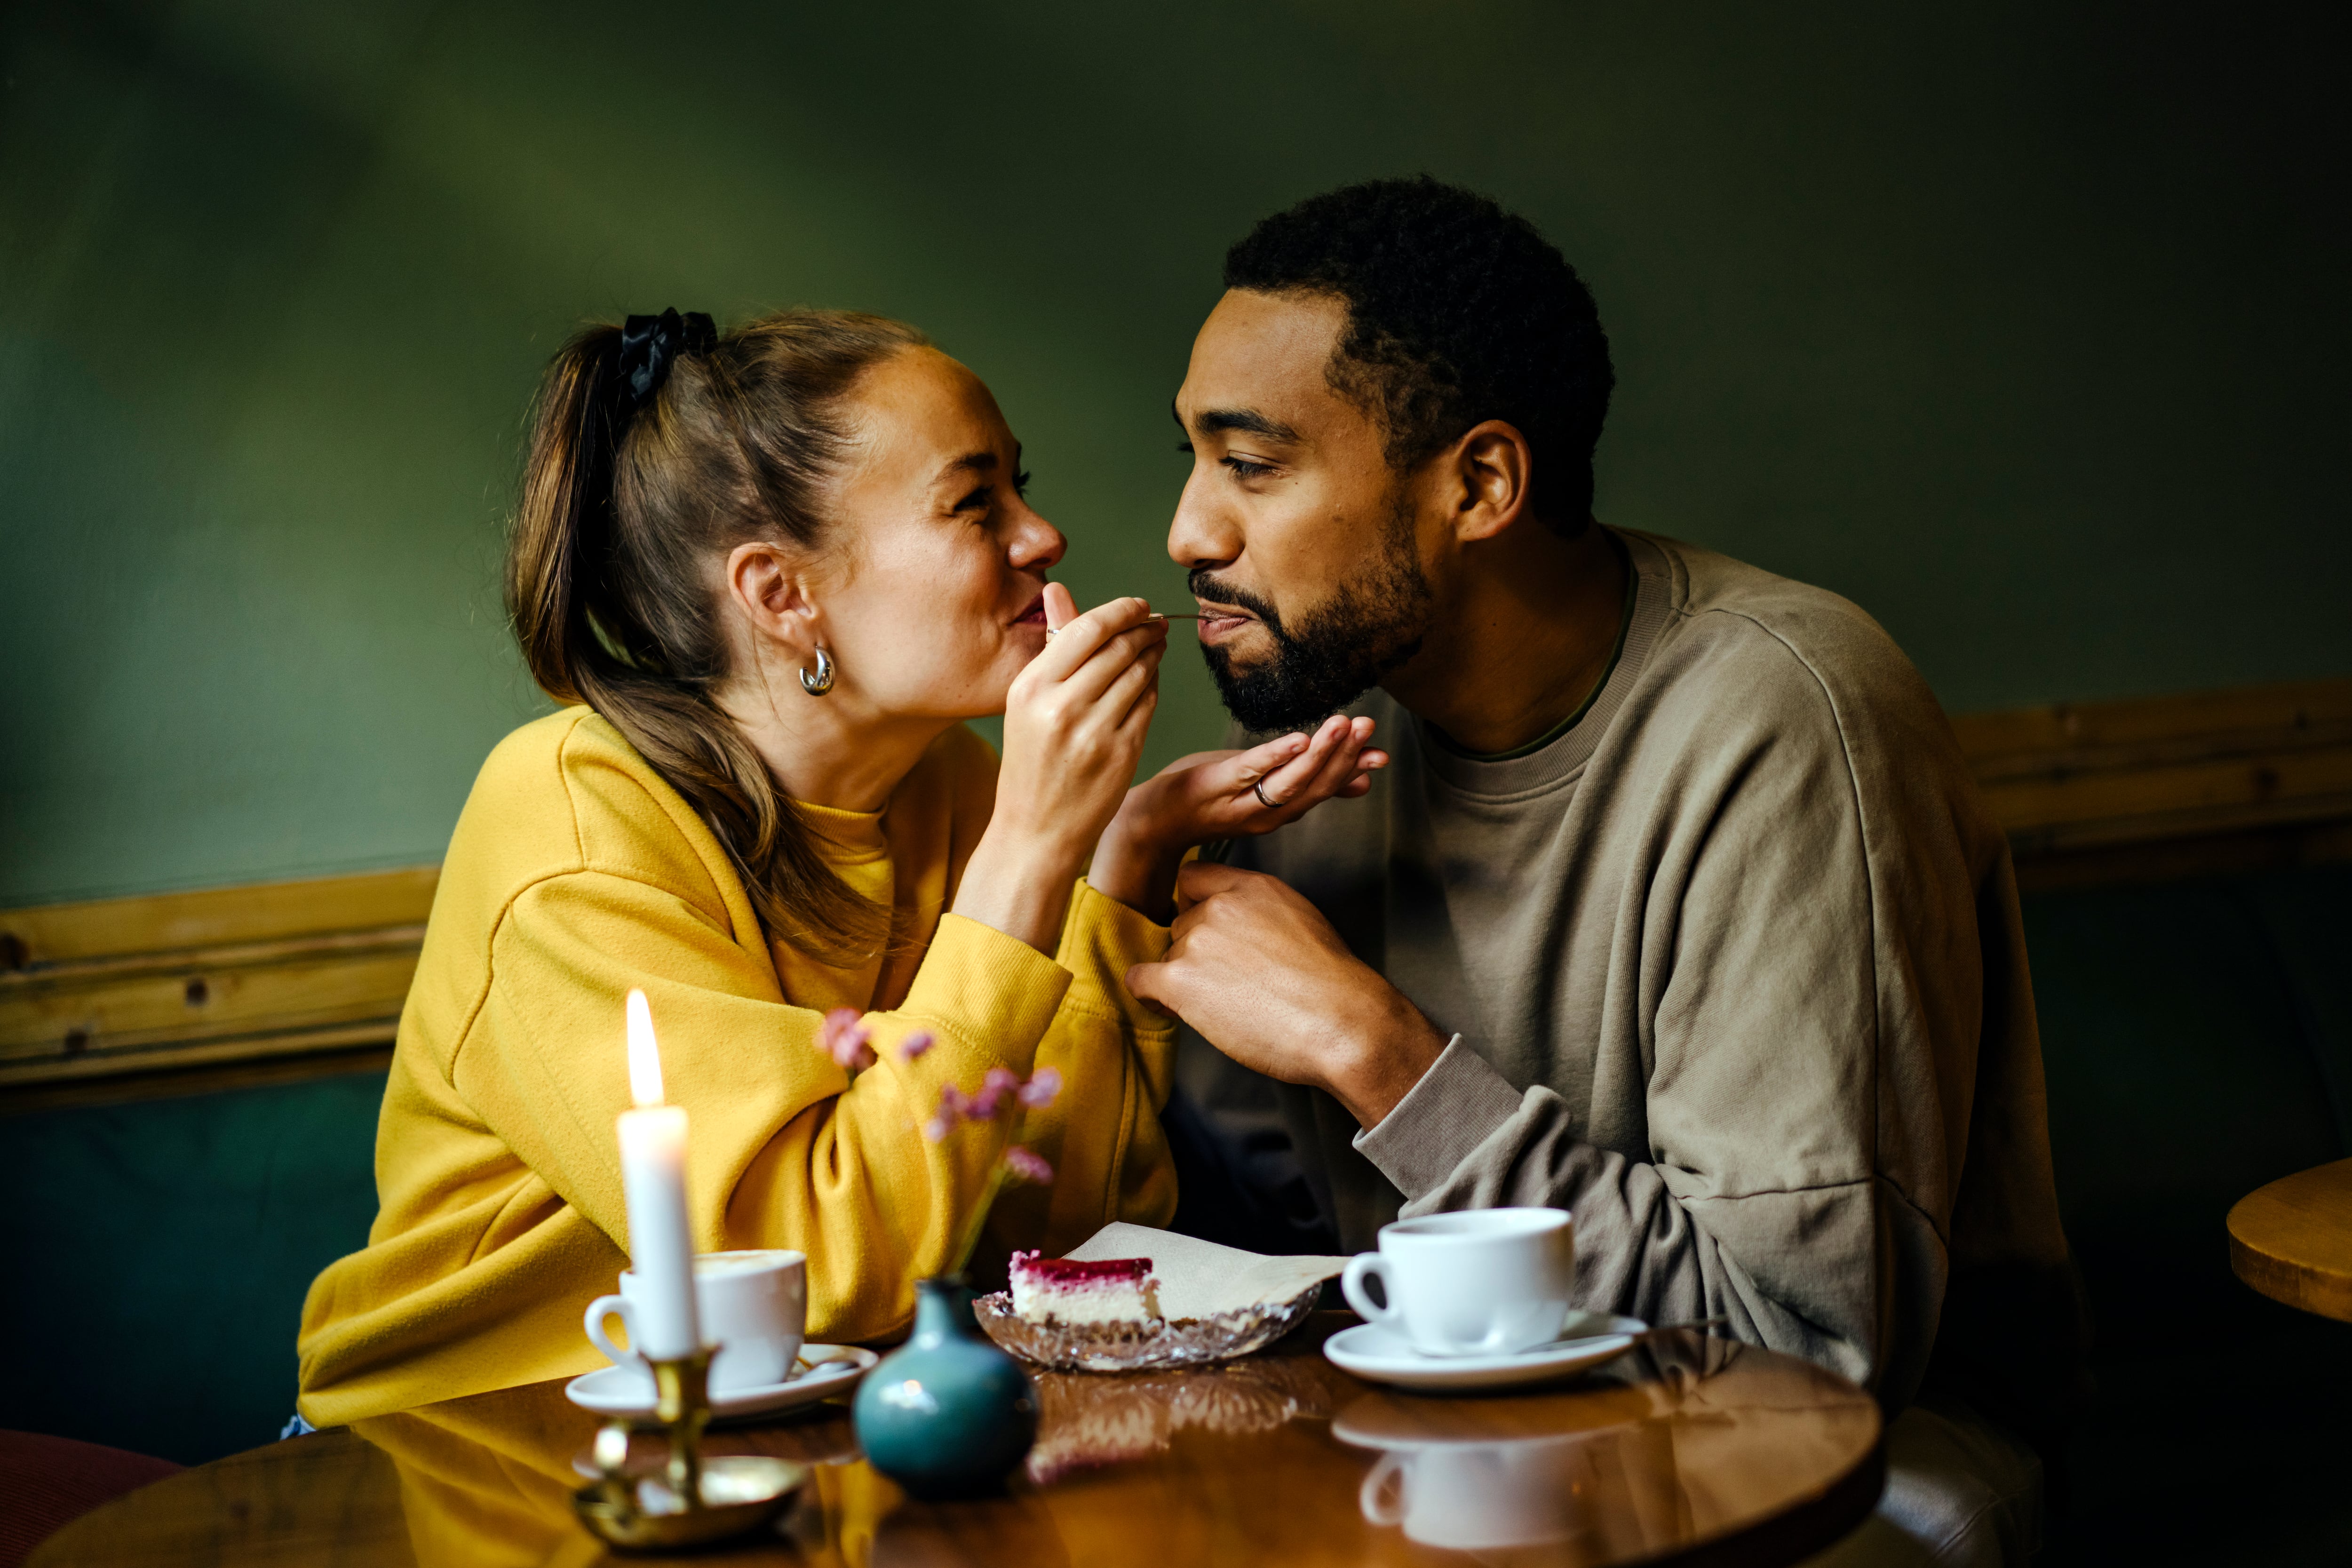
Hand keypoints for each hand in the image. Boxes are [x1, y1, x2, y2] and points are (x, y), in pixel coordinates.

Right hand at [955, 585, 1166, 951]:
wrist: (1035, 831)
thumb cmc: (1031, 762)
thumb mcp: (1027, 702)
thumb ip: (1051, 645)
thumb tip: (1058, 590)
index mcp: (1032, 687)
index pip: (1088, 629)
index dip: (1121, 610)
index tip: (1138, 606)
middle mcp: (1061, 706)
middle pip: (1119, 648)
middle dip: (1145, 630)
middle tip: (1156, 624)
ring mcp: (1093, 732)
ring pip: (1140, 674)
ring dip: (1154, 655)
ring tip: (1157, 647)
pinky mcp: (1121, 754)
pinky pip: (1148, 706)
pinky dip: (1153, 688)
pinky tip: (1150, 682)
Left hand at [1090, 714, 1386, 920]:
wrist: (1156, 820)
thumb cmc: (1211, 800)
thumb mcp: (1266, 791)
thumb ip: (1313, 785)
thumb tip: (1362, 780)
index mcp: (1280, 811)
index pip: (1325, 790)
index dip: (1354, 770)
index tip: (1381, 752)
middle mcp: (1266, 813)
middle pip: (1314, 786)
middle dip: (1344, 756)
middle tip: (1366, 725)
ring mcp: (1241, 801)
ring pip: (1289, 781)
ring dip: (1320, 754)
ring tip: (1342, 726)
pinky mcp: (1214, 784)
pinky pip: (1250, 771)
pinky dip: (1276, 756)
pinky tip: (1298, 739)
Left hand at [1124, 862, 1445, 1127]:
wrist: (1339, 1021)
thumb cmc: (1331, 983)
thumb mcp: (1301, 920)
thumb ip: (1261, 913)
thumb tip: (1241, 933)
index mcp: (1250, 886)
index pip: (1192, 879)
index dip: (1193, 907)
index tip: (1204, 932)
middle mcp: (1218, 906)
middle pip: (1180, 924)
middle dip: (1193, 951)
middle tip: (1223, 983)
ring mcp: (1195, 941)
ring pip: (1167, 956)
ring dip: (1182, 979)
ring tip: (1218, 1006)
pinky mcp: (1179, 980)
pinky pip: (1140, 980)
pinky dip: (1150, 995)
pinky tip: (1168, 1007)